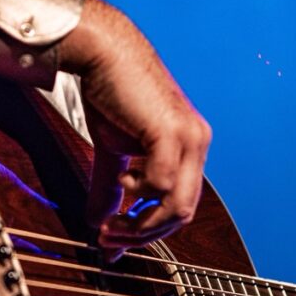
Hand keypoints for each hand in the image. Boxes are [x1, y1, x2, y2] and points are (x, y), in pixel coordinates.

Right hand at [59, 0, 210, 256]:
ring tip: (109, 221)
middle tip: (109, 239)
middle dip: (144, 234)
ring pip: (176, 205)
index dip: (149, 230)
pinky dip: (138, 191)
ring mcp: (189, 138)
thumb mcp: (112, 151)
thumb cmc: (110, 93)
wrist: (104, 51)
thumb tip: (98, 226)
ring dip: (139, 223)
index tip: (115, 243)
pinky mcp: (171, 132)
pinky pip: (161, 184)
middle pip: (183, 213)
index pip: (181, 204)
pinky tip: (122, 177)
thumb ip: (110, 190)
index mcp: (191, 147)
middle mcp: (198, 143)